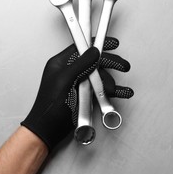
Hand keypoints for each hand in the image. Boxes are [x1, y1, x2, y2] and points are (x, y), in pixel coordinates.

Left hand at [21, 37, 132, 151]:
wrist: (49, 130)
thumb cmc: (50, 108)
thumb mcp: (64, 81)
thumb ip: (80, 64)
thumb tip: (93, 51)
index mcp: (61, 64)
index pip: (81, 47)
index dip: (97, 44)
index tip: (112, 43)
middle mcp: (69, 71)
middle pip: (94, 61)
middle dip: (110, 63)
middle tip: (123, 66)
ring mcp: (77, 83)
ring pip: (99, 76)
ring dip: (110, 82)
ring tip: (115, 89)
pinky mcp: (83, 95)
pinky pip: (100, 89)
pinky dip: (111, 91)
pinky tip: (121, 92)